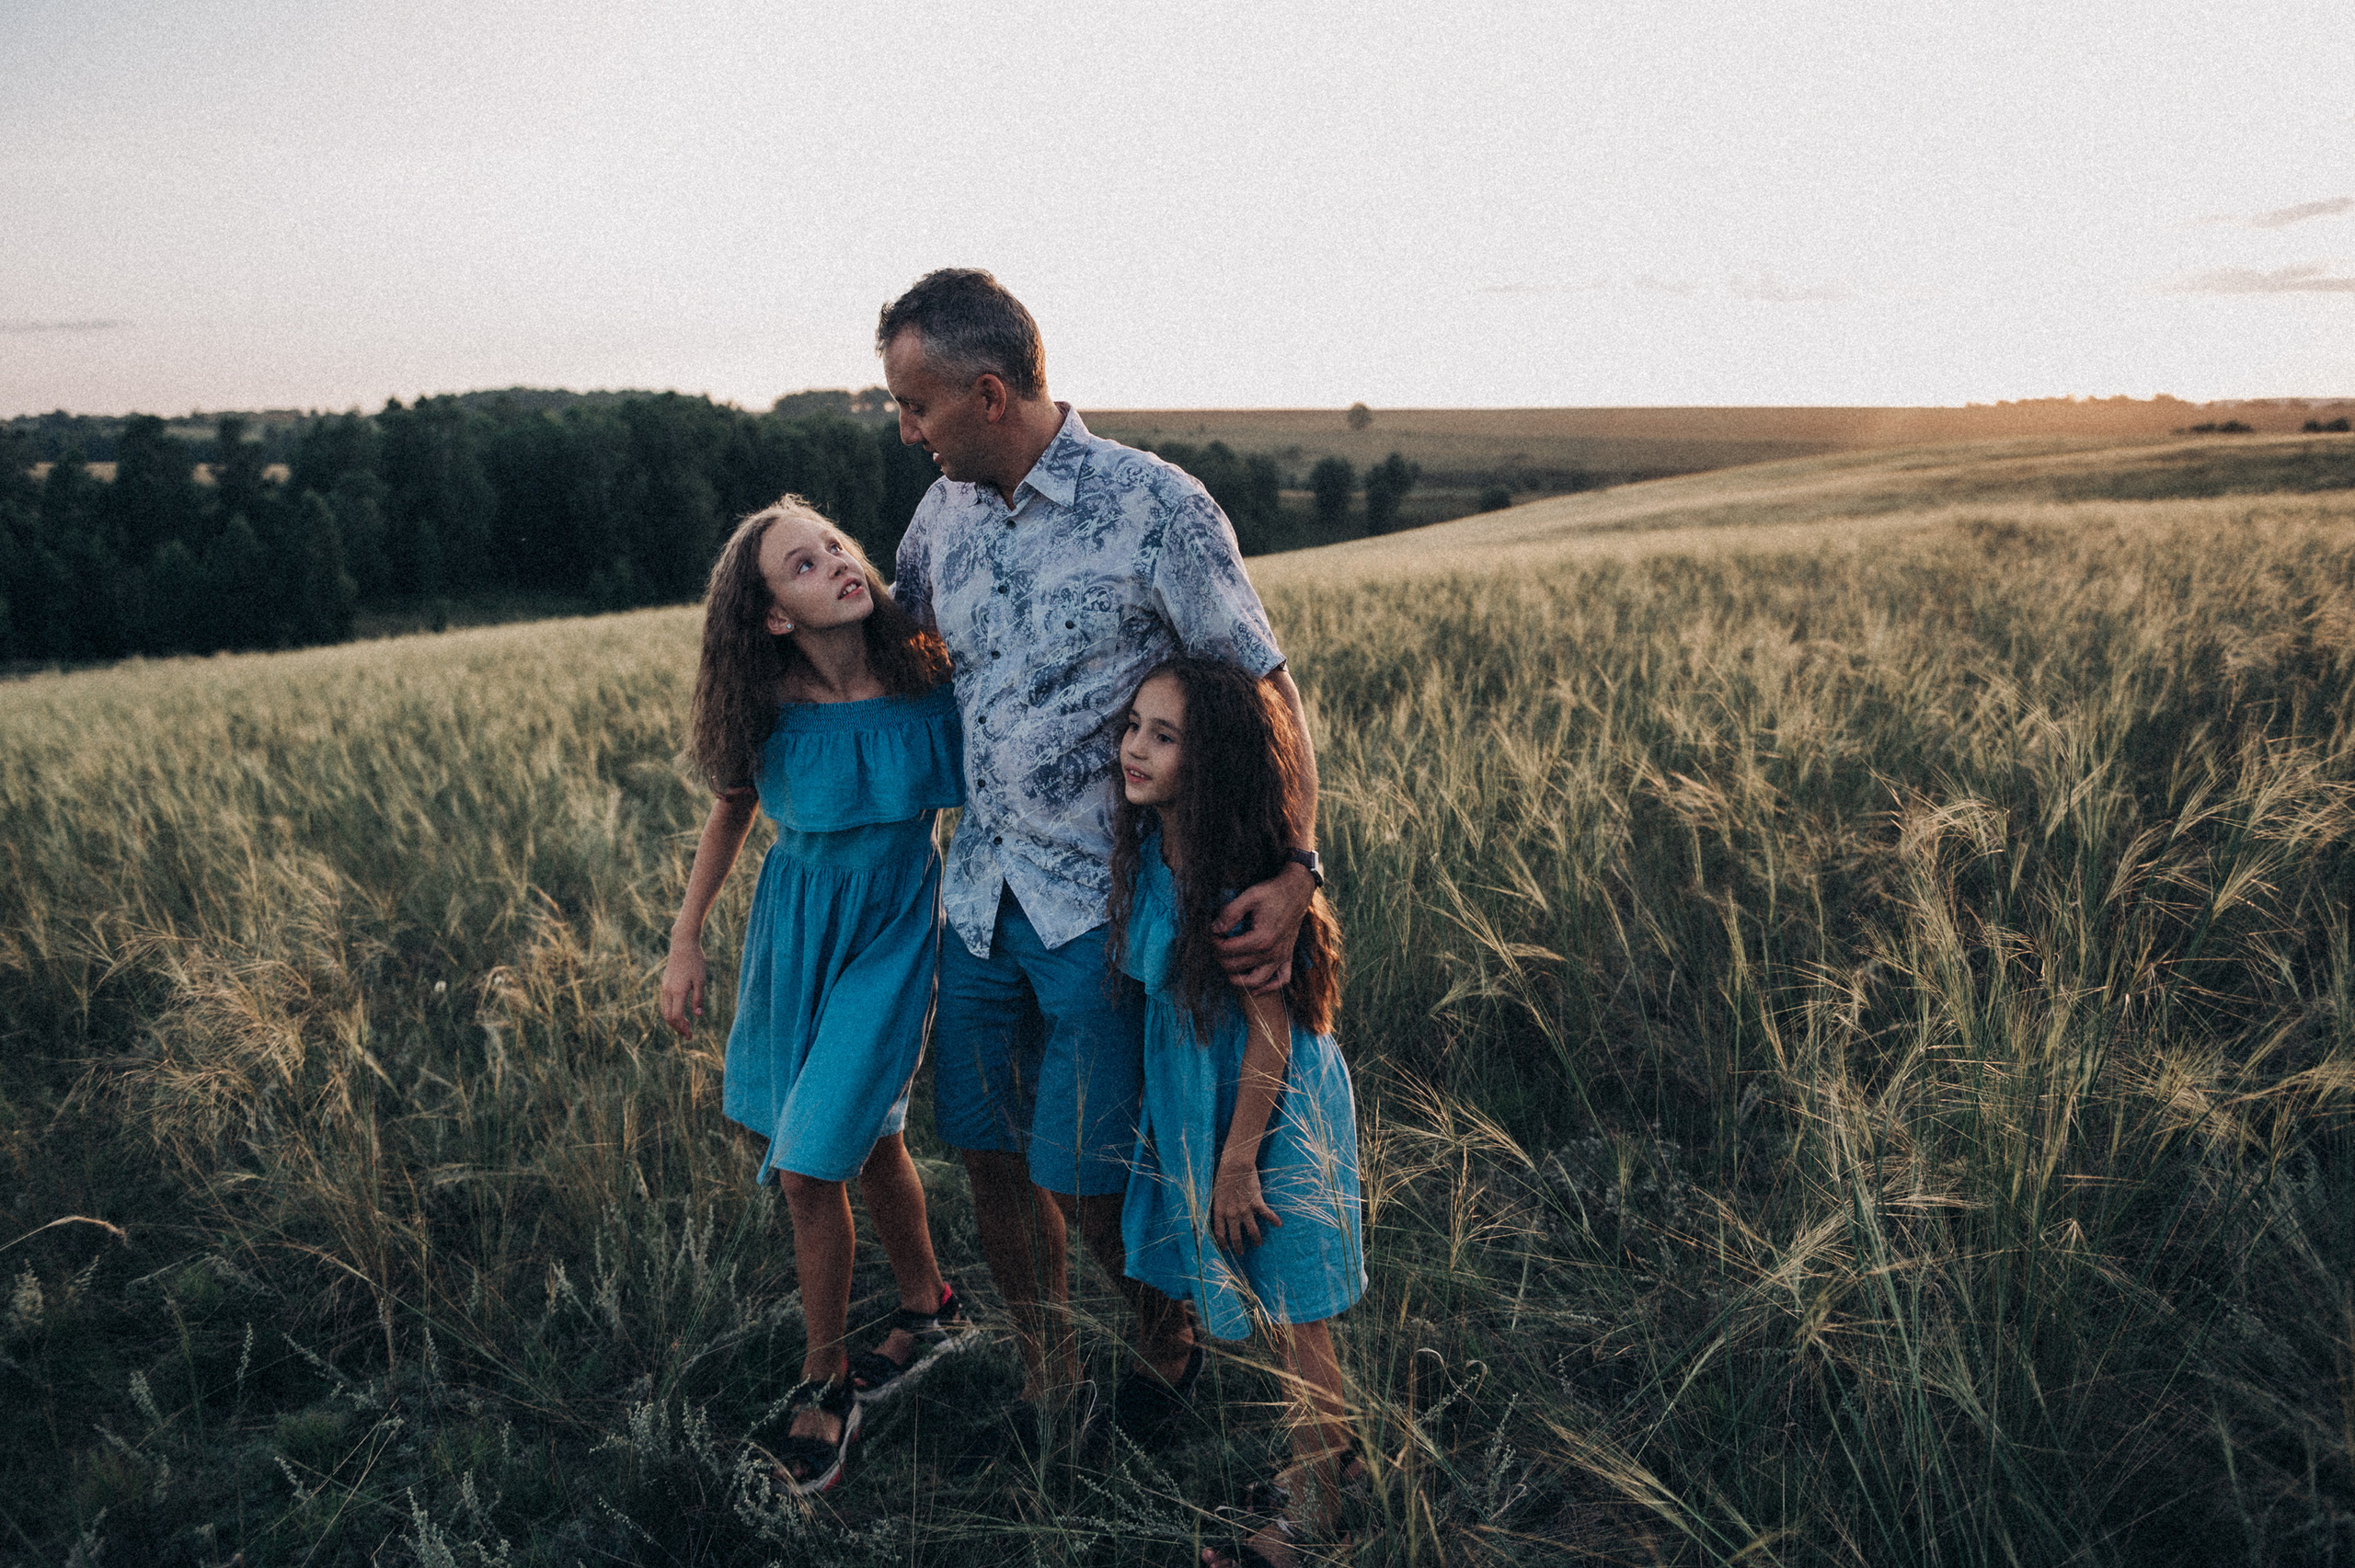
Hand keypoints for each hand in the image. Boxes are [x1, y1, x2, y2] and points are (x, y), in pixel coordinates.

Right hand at [660, 940, 707, 1037]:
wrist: (683, 944)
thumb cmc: (695, 961)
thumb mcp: (701, 981)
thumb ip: (698, 999)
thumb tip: (697, 1016)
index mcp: (677, 992)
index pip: (676, 1017)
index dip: (682, 1028)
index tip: (690, 1035)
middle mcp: (667, 991)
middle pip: (668, 1016)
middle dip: (677, 1028)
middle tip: (688, 1034)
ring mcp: (664, 986)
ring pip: (665, 1010)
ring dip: (674, 1020)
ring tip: (686, 1025)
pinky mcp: (664, 983)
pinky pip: (665, 1002)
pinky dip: (672, 1011)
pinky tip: (681, 1012)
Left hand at [1211, 1154, 1281, 1249]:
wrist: (1235, 1165)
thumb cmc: (1223, 1176)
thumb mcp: (1215, 1193)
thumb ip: (1219, 1205)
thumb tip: (1219, 1212)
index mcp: (1220, 1211)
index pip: (1219, 1233)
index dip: (1222, 1243)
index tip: (1226, 1249)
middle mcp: (1231, 1214)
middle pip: (1235, 1236)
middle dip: (1238, 1247)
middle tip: (1241, 1253)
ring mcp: (1244, 1209)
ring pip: (1251, 1230)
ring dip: (1255, 1238)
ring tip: (1258, 1244)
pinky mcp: (1256, 1202)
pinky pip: (1266, 1214)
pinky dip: (1273, 1219)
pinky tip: (1278, 1224)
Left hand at [1212, 863, 1314, 994]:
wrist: (1297, 890)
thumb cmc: (1273, 892)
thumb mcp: (1249, 896)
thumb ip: (1230, 912)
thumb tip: (1215, 928)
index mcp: (1261, 938)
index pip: (1228, 950)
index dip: (1214, 942)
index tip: (1211, 933)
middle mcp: (1272, 952)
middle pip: (1237, 966)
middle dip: (1221, 957)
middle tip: (1215, 945)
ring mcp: (1281, 956)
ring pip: (1257, 980)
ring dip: (1239, 979)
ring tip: (1227, 969)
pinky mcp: (1288, 956)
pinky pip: (1281, 979)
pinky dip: (1269, 987)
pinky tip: (1256, 989)